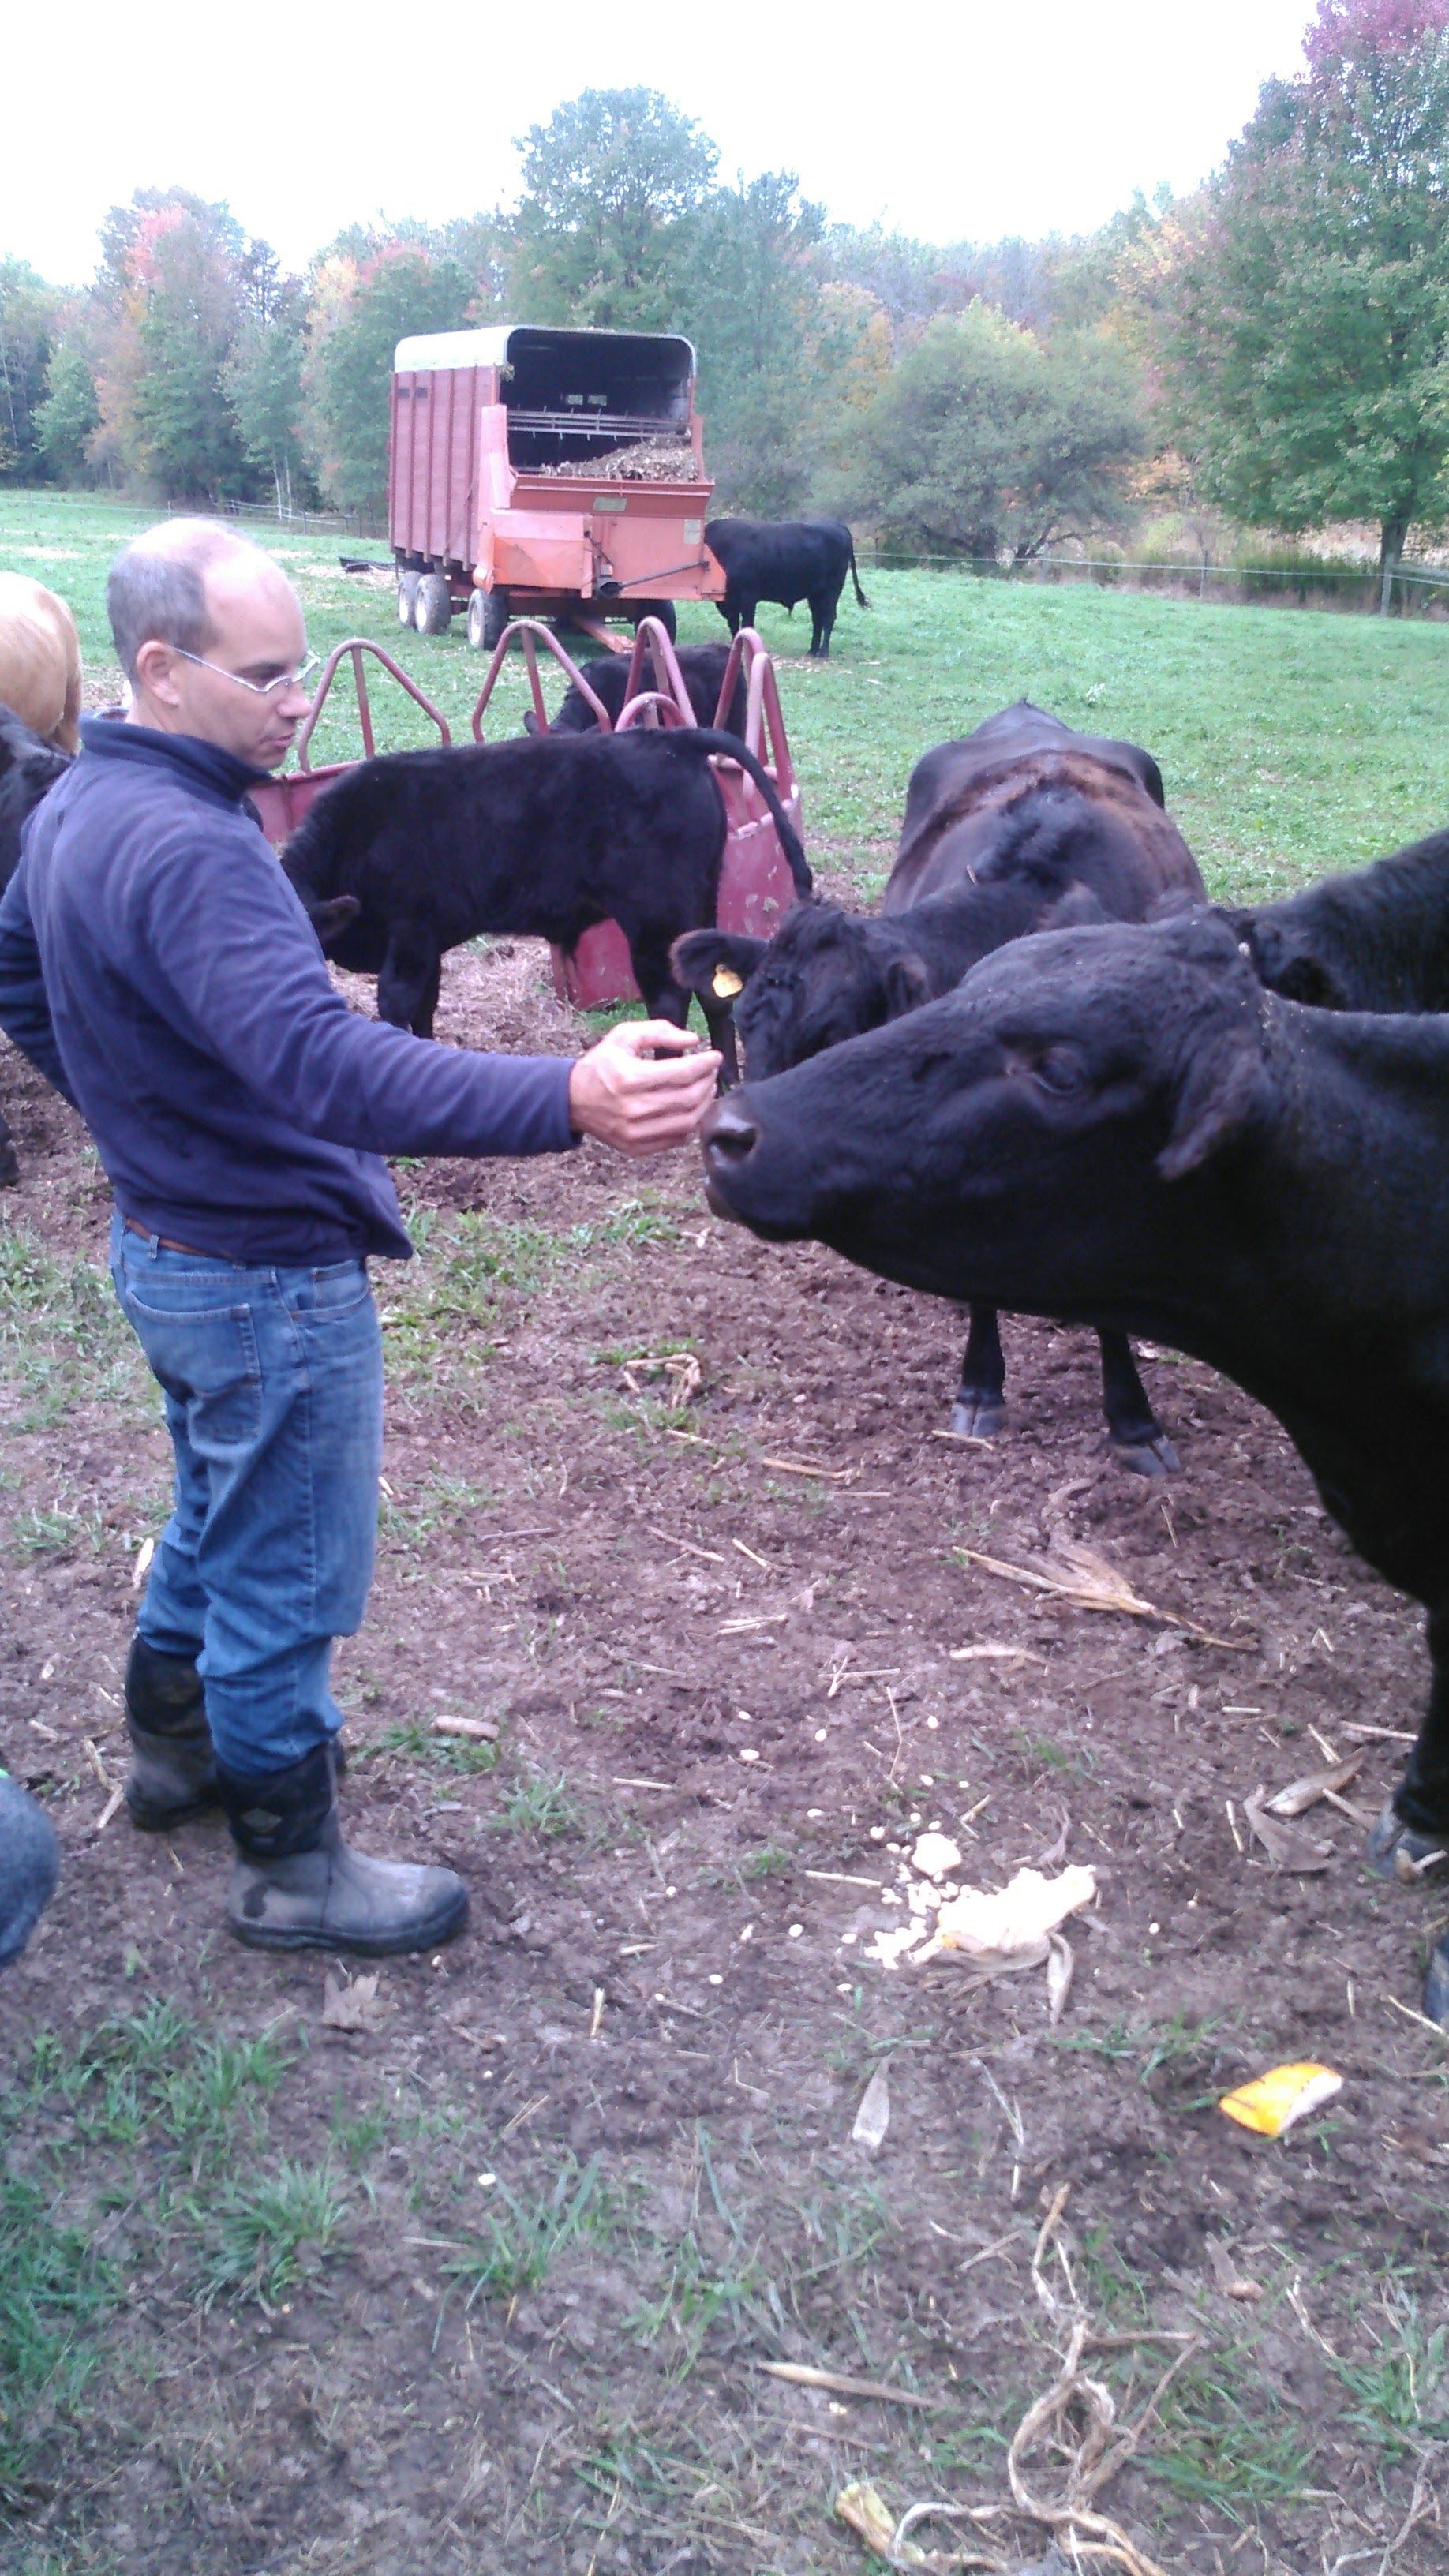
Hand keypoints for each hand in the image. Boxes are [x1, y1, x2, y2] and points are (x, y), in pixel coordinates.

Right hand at [568, 1021, 721, 1157]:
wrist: (573, 1099)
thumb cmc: (602, 1064)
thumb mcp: (623, 1036)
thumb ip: (659, 1031)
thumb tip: (694, 1041)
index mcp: (630, 1078)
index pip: (682, 1073)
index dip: (705, 1064)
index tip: (715, 1056)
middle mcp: (634, 1109)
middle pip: (689, 1098)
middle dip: (708, 1082)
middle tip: (711, 1071)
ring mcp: (635, 1133)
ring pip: (688, 1122)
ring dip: (704, 1103)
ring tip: (706, 1088)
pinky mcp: (636, 1148)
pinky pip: (676, 1139)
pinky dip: (690, 1123)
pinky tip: (691, 1108)